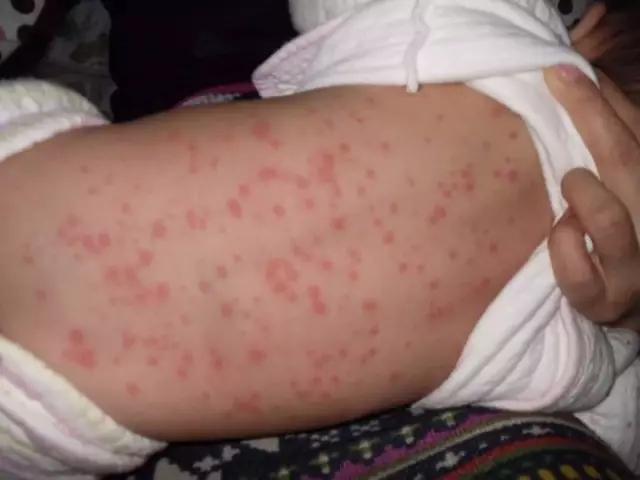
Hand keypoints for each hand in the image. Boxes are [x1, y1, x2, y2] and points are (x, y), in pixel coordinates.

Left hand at [545, 65, 639, 329]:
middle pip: (626, 162)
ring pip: (611, 218)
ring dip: (583, 194)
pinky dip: (564, 250)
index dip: (600, 99)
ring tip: (572, 182)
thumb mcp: (619, 183)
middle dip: (590, 117)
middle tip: (556, 82)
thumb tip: (579, 75)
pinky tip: (560, 235)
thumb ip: (608, 136)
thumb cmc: (621, 234)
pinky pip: (579, 274)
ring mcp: (632, 264)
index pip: (633, 134)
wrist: (634, 301)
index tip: (561, 69)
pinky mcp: (606, 300)